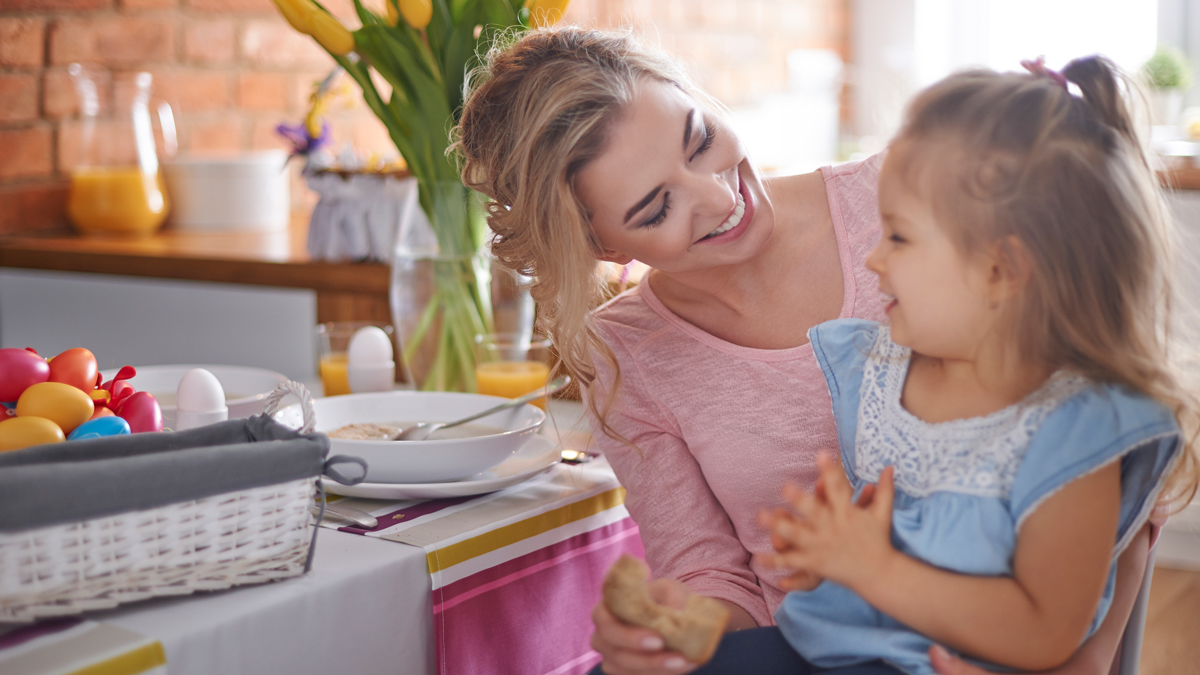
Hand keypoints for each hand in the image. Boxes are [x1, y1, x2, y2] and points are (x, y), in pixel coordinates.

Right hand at [591, 576, 698, 673]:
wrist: (673, 616)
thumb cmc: (664, 598)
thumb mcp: (670, 590)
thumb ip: (672, 598)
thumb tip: (677, 613)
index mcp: (605, 610)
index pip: (605, 624)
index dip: (628, 635)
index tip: (658, 639)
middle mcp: (603, 636)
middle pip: (615, 653)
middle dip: (646, 659)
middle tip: (677, 658)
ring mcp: (611, 657)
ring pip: (626, 670)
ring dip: (656, 669)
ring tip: (684, 662)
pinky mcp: (625, 671)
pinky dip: (661, 673)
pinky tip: (684, 665)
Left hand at [759, 453, 895, 588]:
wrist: (880, 574)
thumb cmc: (879, 540)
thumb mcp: (883, 514)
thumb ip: (885, 490)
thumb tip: (891, 466)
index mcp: (848, 513)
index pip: (838, 488)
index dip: (830, 470)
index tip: (822, 453)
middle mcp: (833, 528)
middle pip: (814, 512)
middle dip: (801, 500)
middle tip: (785, 487)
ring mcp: (822, 547)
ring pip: (797, 535)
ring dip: (778, 526)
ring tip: (760, 516)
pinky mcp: (816, 563)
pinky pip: (792, 561)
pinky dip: (775, 560)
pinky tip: (757, 557)